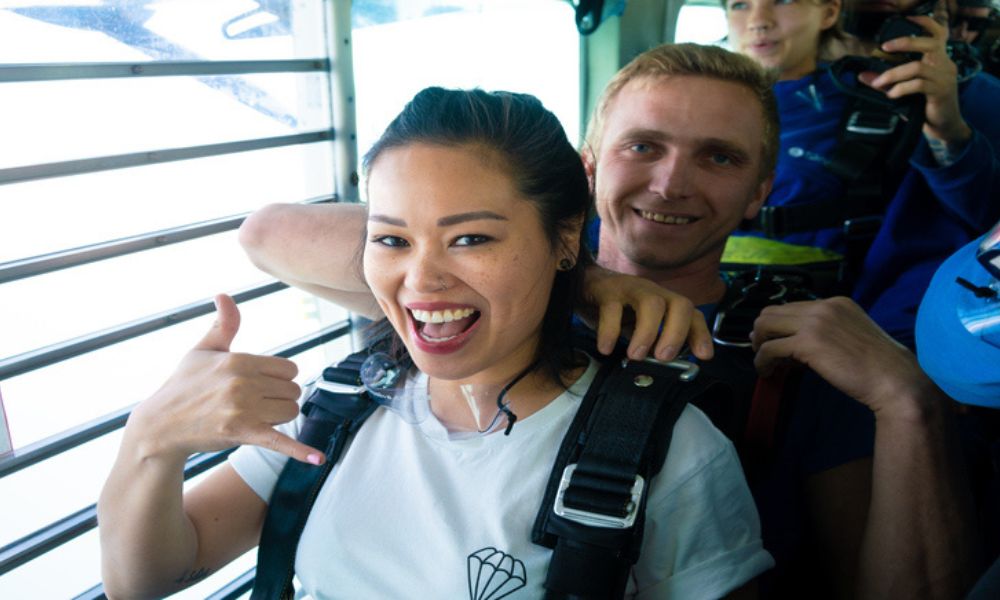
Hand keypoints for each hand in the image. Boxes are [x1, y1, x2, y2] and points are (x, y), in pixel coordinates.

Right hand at [129, 294, 323, 464]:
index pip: (289, 369)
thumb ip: (224, 324)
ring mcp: (242, 409)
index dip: (279, 379)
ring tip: (253, 417)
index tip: (260, 385)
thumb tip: (224, 295)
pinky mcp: (242, 434)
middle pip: (293, 391)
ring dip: (278, 417)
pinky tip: (319, 461)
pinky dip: (301, 452)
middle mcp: (243, 382)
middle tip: (253, 403)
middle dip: (279, 398)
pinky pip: (280, 442)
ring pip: (290, 412)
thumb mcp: (202, 350)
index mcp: (239, 360)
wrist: (161, 425)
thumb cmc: (183, 385)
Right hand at [580, 265, 713, 360]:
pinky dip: (610, 332)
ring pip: (651, 303)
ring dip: (647, 333)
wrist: (584, 284)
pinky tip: (606, 349)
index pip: (692, 314)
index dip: (701, 334)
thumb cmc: (617, 310)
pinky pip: (612, 308)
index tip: (703, 357)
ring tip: (636, 356)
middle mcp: (653, 293)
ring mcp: (631, 289)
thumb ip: (651, 344)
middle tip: (664, 358)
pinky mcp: (607, 290)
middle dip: (677, 333)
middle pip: (680, 304)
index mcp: (665, 303)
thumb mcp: (639, 328)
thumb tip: (661, 367)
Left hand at [751, 297, 935, 415]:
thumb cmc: (877, 366)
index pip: (792, 307)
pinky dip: (762, 360)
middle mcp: (824, 306)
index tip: (774, 342)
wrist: (895, 380)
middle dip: (763, 332)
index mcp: (836, 303)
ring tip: (764, 363)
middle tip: (763, 351)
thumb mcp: (850, 337)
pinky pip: (770, 348)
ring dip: (759, 345)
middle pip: (773, 312)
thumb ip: (824, 333)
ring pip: (765, 325)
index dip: (779, 326)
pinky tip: (767, 372)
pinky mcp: (808, 342)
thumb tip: (790, 342)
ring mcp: (815, 322)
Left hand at [859, 0, 971, 145]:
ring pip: (918, 67)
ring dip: (894, 74)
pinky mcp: (941, 91)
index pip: (938, 34)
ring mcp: (945, 77)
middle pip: (930, 44)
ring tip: (879, 83)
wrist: (944, 126)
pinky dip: (902, 88)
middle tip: (885, 47)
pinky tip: (892, 94)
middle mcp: (945, 64)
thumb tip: (863, 76)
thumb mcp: (906, 90)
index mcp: (939, 59)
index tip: (907, 20)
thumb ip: (887, 81)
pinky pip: (919, 85)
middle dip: (905, 43)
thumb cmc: (925, 105)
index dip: (925, 24)